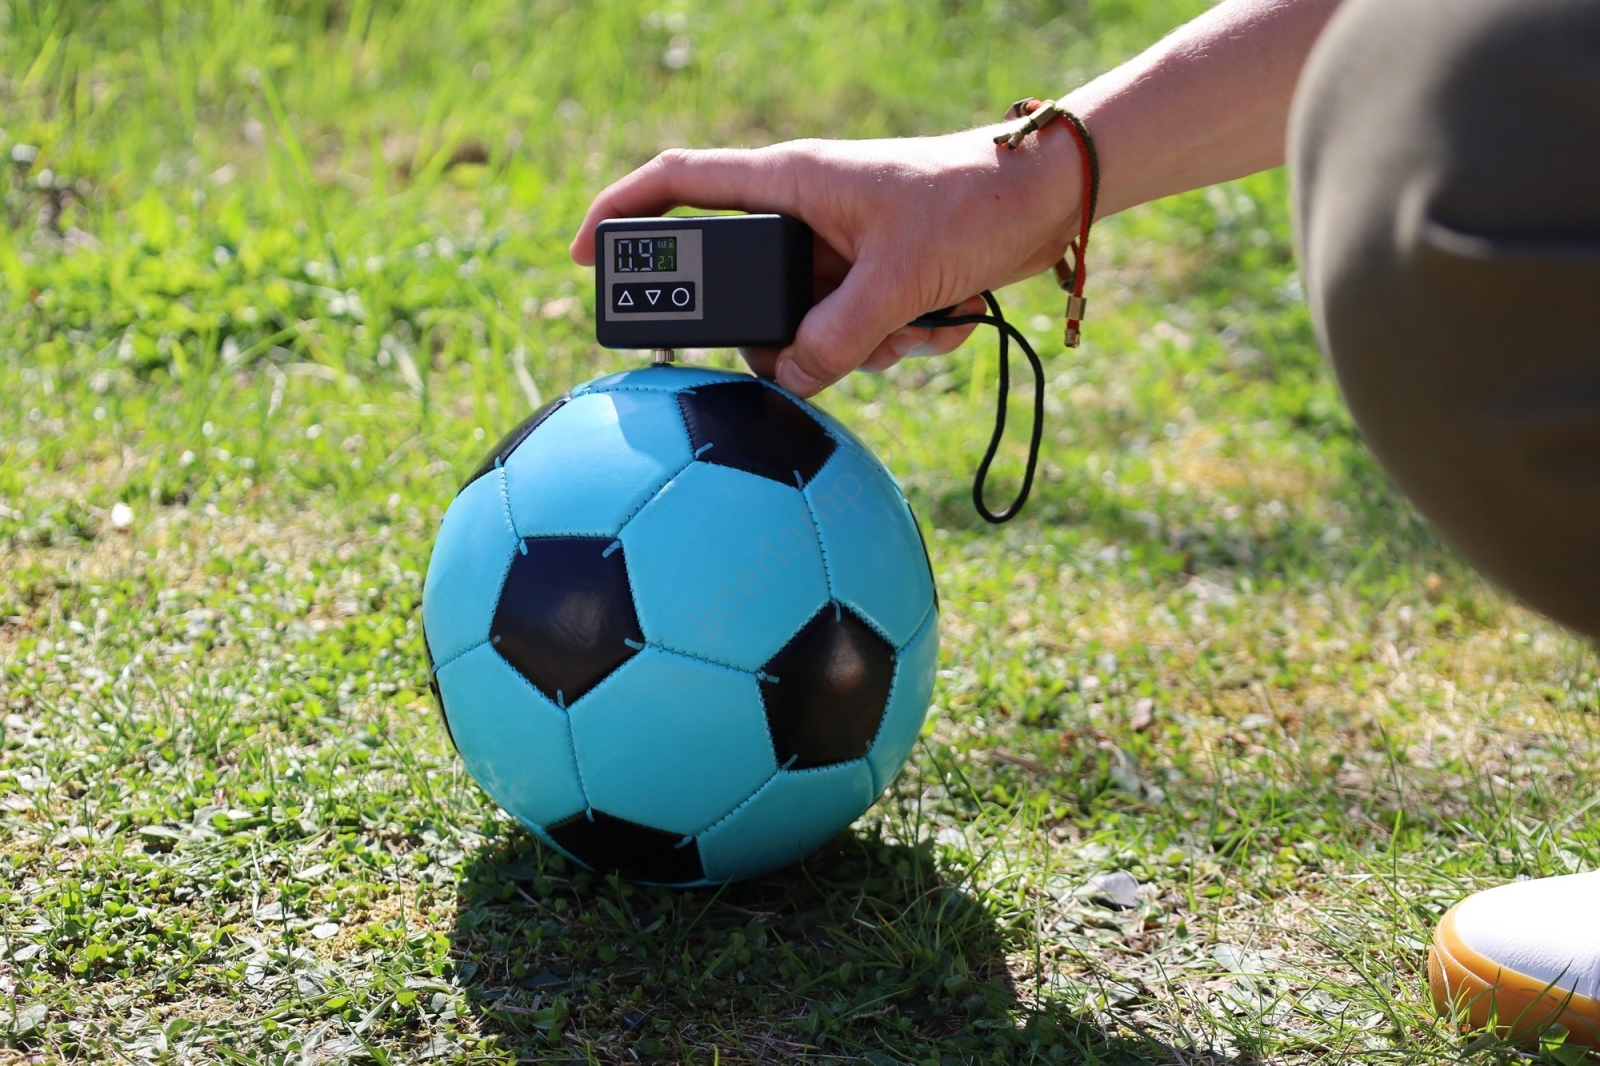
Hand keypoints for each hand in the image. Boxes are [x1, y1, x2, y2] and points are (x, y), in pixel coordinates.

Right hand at [571, 125, 1084, 396]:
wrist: (1051, 200)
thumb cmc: (973, 204)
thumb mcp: (897, 281)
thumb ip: (833, 340)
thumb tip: (785, 385)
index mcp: (788, 181)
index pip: (677, 184)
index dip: (619, 215)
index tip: (582, 257)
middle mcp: (803, 215)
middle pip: (747, 291)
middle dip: (788, 336)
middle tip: (828, 348)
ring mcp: (837, 252)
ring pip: (806, 327)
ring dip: (860, 345)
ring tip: (917, 318)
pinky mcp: (872, 280)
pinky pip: (855, 334)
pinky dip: (897, 339)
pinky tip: (945, 316)